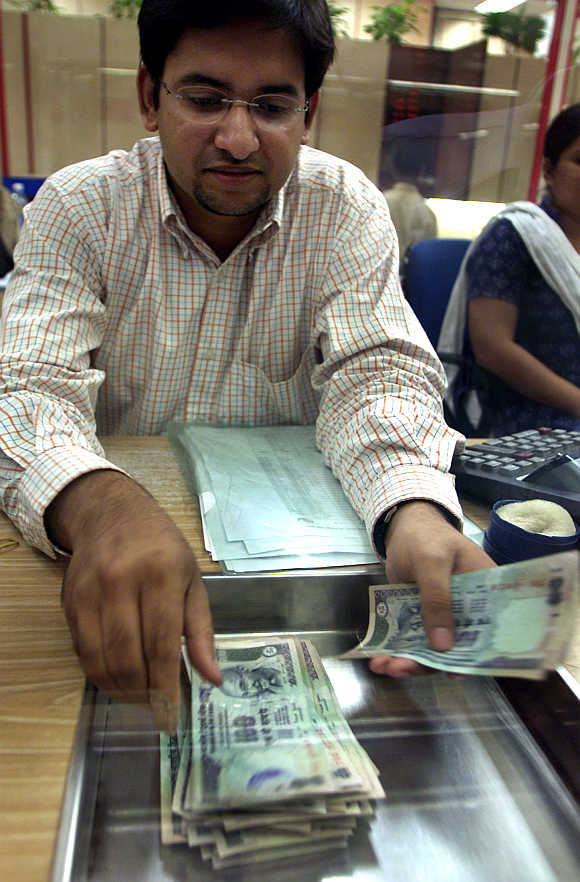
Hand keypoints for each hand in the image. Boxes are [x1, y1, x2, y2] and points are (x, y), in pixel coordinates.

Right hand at [46, 470, 221, 729]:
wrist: (113, 514)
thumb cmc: (162, 548)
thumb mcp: (193, 581)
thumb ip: (201, 632)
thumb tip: (212, 678)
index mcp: (162, 575)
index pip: (162, 643)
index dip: (166, 685)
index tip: (172, 713)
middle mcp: (123, 582)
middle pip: (128, 657)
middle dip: (142, 693)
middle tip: (155, 709)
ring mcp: (92, 591)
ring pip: (100, 659)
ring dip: (119, 689)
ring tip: (138, 697)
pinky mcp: (70, 600)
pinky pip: (82, 650)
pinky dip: (99, 673)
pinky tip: (117, 677)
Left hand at [369, 501, 494, 677]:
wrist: (403, 529)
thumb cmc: (426, 537)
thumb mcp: (432, 562)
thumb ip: (438, 599)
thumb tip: (444, 646)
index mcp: (487, 595)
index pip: (490, 632)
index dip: (476, 657)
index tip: (454, 673)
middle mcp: (471, 611)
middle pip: (457, 648)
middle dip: (428, 664)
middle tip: (400, 669)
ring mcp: (446, 617)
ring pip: (432, 649)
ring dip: (409, 661)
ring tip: (383, 666)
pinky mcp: (424, 619)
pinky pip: (415, 641)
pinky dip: (398, 651)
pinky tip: (380, 658)